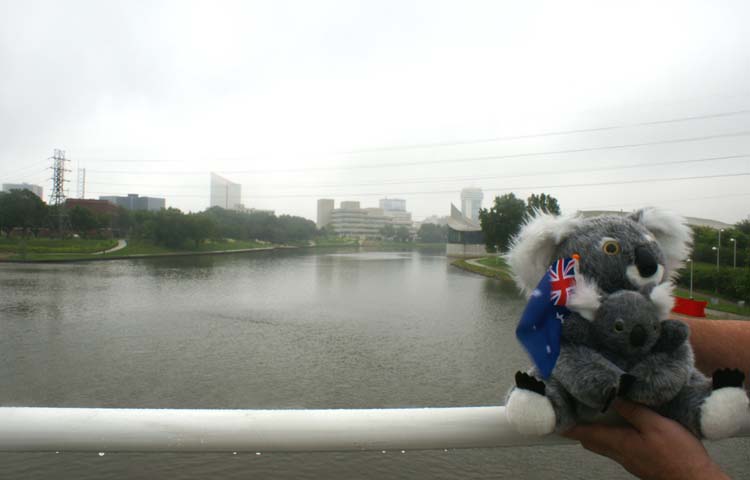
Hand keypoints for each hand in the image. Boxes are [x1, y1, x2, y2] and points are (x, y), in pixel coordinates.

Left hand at [563, 400, 728, 479]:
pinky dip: (611, 436)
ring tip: (593, 414)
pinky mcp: (640, 462)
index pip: (586, 433)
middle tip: (573, 412)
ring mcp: (629, 460)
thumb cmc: (676, 453)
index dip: (569, 426)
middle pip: (591, 441)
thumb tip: (611, 395)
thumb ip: (633, 410)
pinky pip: (618, 448)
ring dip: (595, 432)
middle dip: (580, 428)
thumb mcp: (656, 425)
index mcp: (619, 443)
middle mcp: (619, 454)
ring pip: (604, 445)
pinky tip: (620, 426)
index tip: (556, 417)